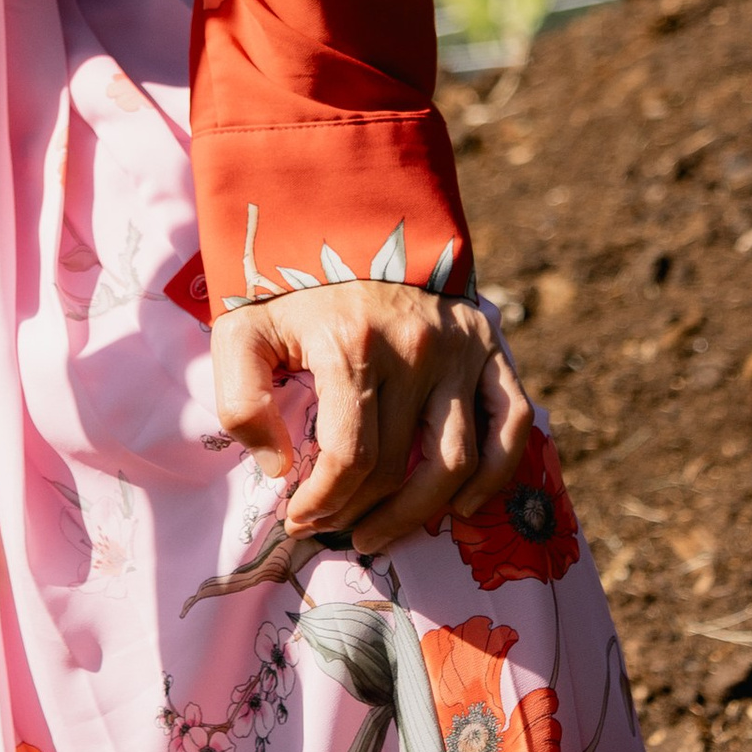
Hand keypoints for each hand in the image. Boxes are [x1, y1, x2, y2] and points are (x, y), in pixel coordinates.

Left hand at [211, 282, 530, 555]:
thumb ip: (241, 399)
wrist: (346, 217)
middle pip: (398, 467)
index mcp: (350, 346)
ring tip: (380, 533)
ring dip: (420, 515)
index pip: (349, 457)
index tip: (299, 520)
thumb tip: (278, 468)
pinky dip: (496, 475)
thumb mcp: (241, 330)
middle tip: (333, 530)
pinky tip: (462, 506)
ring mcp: (458, 349)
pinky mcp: (488, 346)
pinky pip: (511, 423)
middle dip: (359, 513)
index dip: (322, 503)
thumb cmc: (288, 284)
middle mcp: (414, 349)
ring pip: (456, 462)